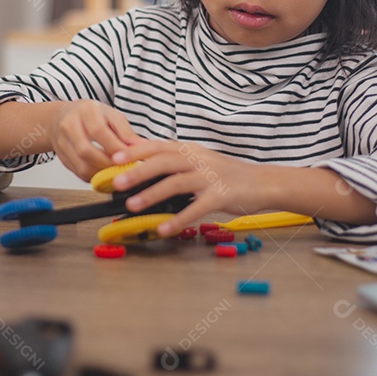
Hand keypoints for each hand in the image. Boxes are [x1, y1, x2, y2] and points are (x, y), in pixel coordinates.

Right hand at [49, 100, 143, 181]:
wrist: (63, 117)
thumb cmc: (91, 115)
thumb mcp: (112, 115)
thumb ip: (126, 132)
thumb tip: (143, 147)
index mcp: (85, 111)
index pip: (99, 132)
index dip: (115, 148)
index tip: (130, 158)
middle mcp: (69, 125)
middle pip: (86, 151)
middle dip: (107, 164)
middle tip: (124, 169)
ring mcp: (62, 142)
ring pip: (80, 165)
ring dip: (101, 174)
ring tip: (116, 174)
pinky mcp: (61, 157)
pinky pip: (78, 172)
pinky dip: (94, 177)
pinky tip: (104, 175)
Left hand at [109, 140, 264, 236]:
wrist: (262, 182)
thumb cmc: (226, 174)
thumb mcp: (199, 160)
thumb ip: (174, 160)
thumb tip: (142, 160)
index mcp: (190, 150)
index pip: (158, 146)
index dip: (135, 151)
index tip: (114, 158)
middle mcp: (198, 160)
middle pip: (163, 161)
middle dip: (138, 171)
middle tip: (117, 182)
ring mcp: (210, 177)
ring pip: (176, 182)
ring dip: (152, 194)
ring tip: (132, 205)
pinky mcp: (221, 196)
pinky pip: (196, 208)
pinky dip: (178, 219)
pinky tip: (163, 229)